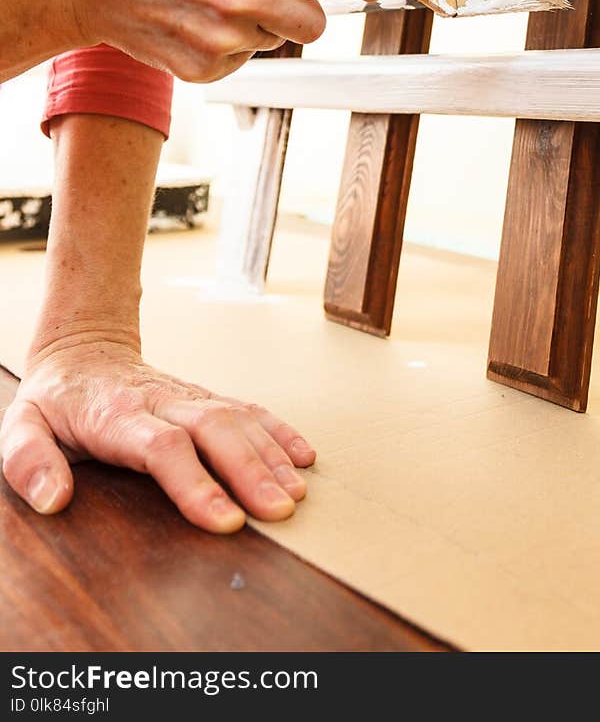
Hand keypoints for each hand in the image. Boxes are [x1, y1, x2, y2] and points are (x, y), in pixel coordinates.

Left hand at [0, 336, 314, 531]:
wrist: (83, 349)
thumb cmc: (55, 399)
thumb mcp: (20, 426)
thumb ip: (28, 462)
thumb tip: (53, 500)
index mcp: (117, 415)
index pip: (162, 448)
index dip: (196, 483)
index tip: (226, 520)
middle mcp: (162, 401)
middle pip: (214, 430)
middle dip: (251, 471)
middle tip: (279, 510)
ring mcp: (188, 396)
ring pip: (238, 418)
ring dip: (271, 456)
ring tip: (296, 494)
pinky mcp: (206, 397)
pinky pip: (248, 409)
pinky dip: (279, 431)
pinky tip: (303, 457)